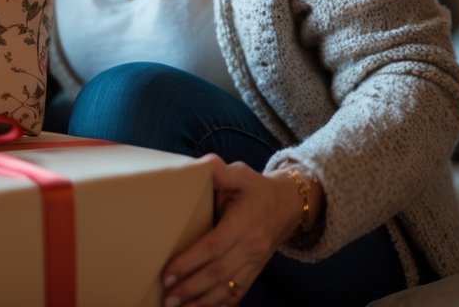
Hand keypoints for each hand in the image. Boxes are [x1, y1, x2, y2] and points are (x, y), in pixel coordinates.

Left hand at [160, 155, 306, 305]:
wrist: (290, 206)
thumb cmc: (257, 189)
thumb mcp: (241, 174)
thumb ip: (220, 170)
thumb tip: (199, 165)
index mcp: (243, 224)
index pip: (213, 247)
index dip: (189, 261)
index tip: (168, 273)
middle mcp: (251, 247)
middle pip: (218, 273)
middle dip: (191, 287)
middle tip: (168, 296)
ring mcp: (255, 262)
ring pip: (228, 289)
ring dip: (203, 302)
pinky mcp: (256, 271)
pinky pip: (239, 293)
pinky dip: (222, 304)